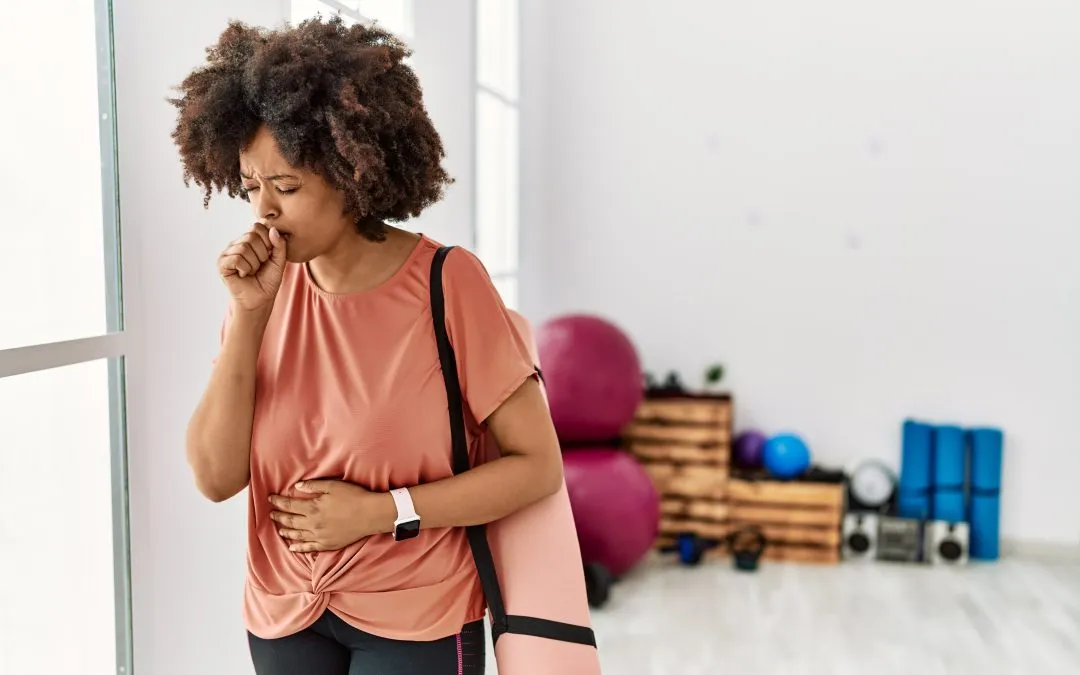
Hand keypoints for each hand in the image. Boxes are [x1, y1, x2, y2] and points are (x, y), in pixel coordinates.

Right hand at [218, 222, 287, 312]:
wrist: (260, 299)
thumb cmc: (268, 280)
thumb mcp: (279, 260)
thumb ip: (279, 244)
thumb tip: (273, 228)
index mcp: (250, 240)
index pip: (258, 226)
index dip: (268, 240)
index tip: (269, 255)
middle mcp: (237, 243)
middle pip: (251, 235)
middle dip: (262, 254)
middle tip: (260, 266)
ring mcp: (228, 253)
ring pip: (244, 247)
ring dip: (254, 264)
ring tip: (252, 271)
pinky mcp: (221, 264)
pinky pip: (236, 258)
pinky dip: (245, 268)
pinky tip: (243, 275)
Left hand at [268, 480, 389, 552]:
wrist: (370, 515)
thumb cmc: (354, 497)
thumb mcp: (333, 486)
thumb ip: (313, 486)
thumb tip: (297, 486)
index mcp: (313, 507)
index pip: (290, 504)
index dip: (278, 501)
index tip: (270, 498)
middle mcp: (313, 523)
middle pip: (290, 520)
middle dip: (279, 516)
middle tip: (271, 513)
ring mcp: (319, 536)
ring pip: (297, 535)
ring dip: (285, 531)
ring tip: (279, 528)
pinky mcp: (327, 544)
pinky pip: (308, 548)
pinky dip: (298, 548)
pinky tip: (292, 547)